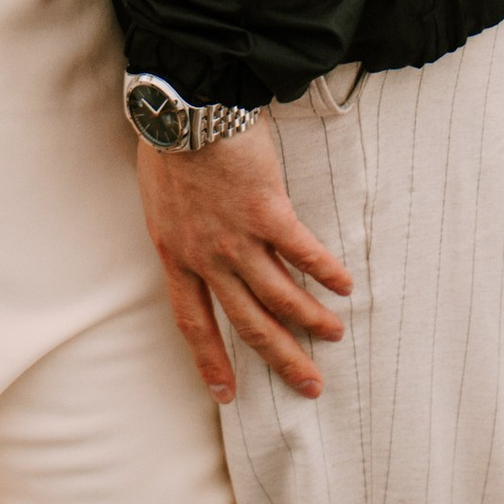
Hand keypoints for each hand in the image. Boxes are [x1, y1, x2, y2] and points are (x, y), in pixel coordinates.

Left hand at [135, 123, 350, 403]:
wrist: (184, 109)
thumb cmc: (168, 146)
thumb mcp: (160, 204)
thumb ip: (181, 235)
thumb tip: (199, 252)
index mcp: (176, 255)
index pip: (193, 322)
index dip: (210, 361)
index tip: (227, 395)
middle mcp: (207, 257)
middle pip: (248, 322)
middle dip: (281, 357)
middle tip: (309, 385)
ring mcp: (238, 237)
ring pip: (280, 295)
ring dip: (310, 318)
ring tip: (333, 333)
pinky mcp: (267, 211)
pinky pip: (302, 251)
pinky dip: (325, 271)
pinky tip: (343, 284)